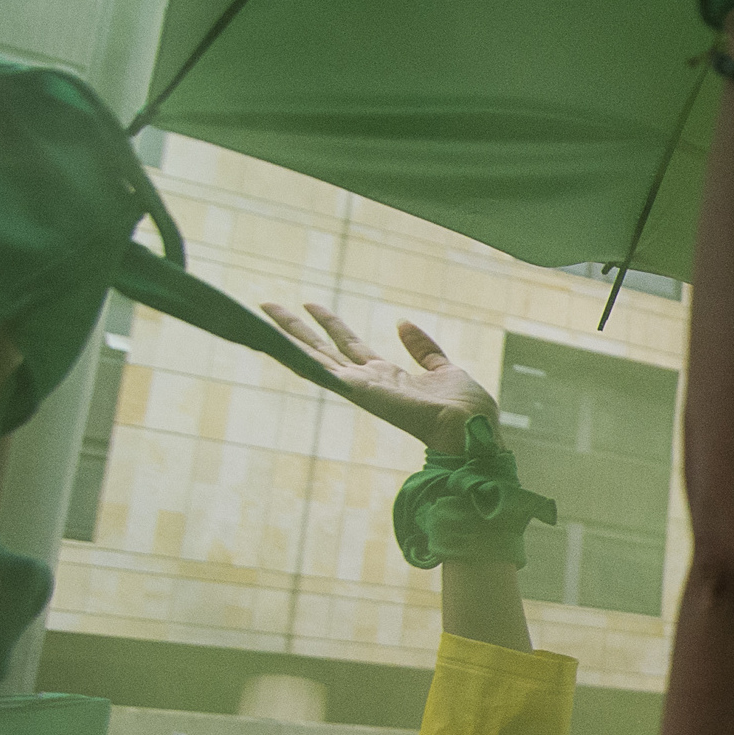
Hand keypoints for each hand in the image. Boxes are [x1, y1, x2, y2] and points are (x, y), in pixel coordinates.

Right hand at [259, 305, 495, 453]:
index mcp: (386, 376)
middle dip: (295, 327)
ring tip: (261, 314)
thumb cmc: (465, 409)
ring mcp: (361, 387)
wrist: (471, 430)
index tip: (310, 304)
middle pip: (322, 348)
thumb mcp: (444, 369)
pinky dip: (299, 356)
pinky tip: (276, 342)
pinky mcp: (360, 390)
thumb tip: (401, 323)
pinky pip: (323, 370)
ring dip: (288, 335)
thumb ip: (423, 348)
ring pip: (314, 357)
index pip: (349, 345)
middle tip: (267, 305)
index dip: (330, 324)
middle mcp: (367, 382)